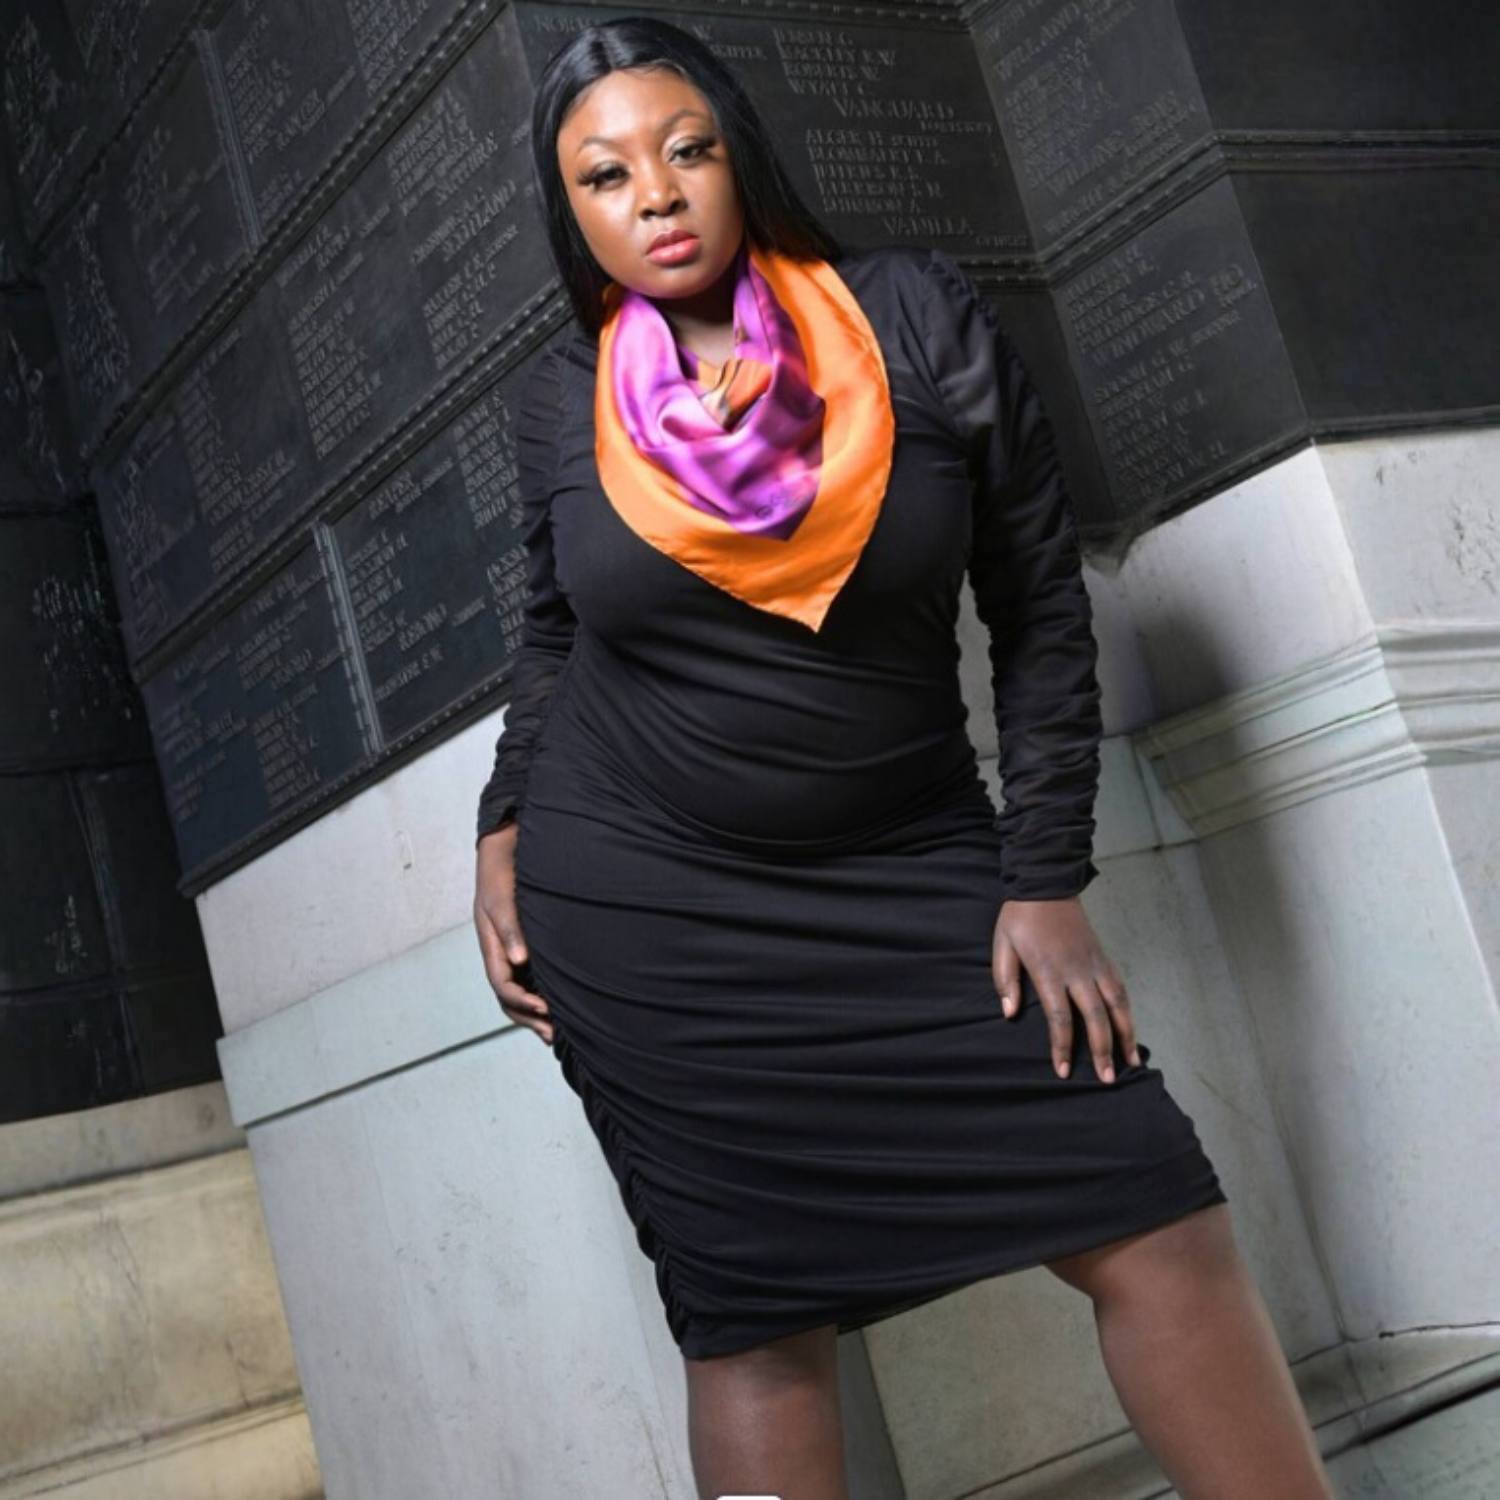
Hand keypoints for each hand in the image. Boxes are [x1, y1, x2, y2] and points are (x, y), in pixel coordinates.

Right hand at [474, 824, 553, 1045]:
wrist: (508, 843)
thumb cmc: (502, 868)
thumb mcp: (502, 896)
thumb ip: (510, 927)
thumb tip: (519, 961)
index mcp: (491, 943)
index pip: (502, 984)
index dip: (522, 1001)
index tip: (546, 1009)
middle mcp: (501, 950)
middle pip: (509, 995)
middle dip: (529, 1017)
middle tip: (555, 1034)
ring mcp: (513, 947)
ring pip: (519, 989)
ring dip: (535, 1011)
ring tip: (558, 1029)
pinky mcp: (527, 941)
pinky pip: (531, 975)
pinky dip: (542, 992)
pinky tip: (560, 1000)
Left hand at [991, 896, 1139, 1082]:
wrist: (1046, 885)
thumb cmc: (1020, 918)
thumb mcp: (1002, 945)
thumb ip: (1005, 979)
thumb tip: (1008, 1014)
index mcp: (1048, 970)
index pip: (1059, 1017)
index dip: (1063, 1046)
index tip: (1063, 1071)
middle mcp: (1077, 970)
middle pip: (1095, 1016)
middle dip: (1102, 1050)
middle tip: (1107, 1080)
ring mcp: (1094, 964)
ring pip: (1117, 1005)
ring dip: (1125, 1035)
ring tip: (1132, 1063)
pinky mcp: (1103, 958)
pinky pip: (1120, 989)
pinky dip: (1128, 1012)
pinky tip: (1130, 1030)